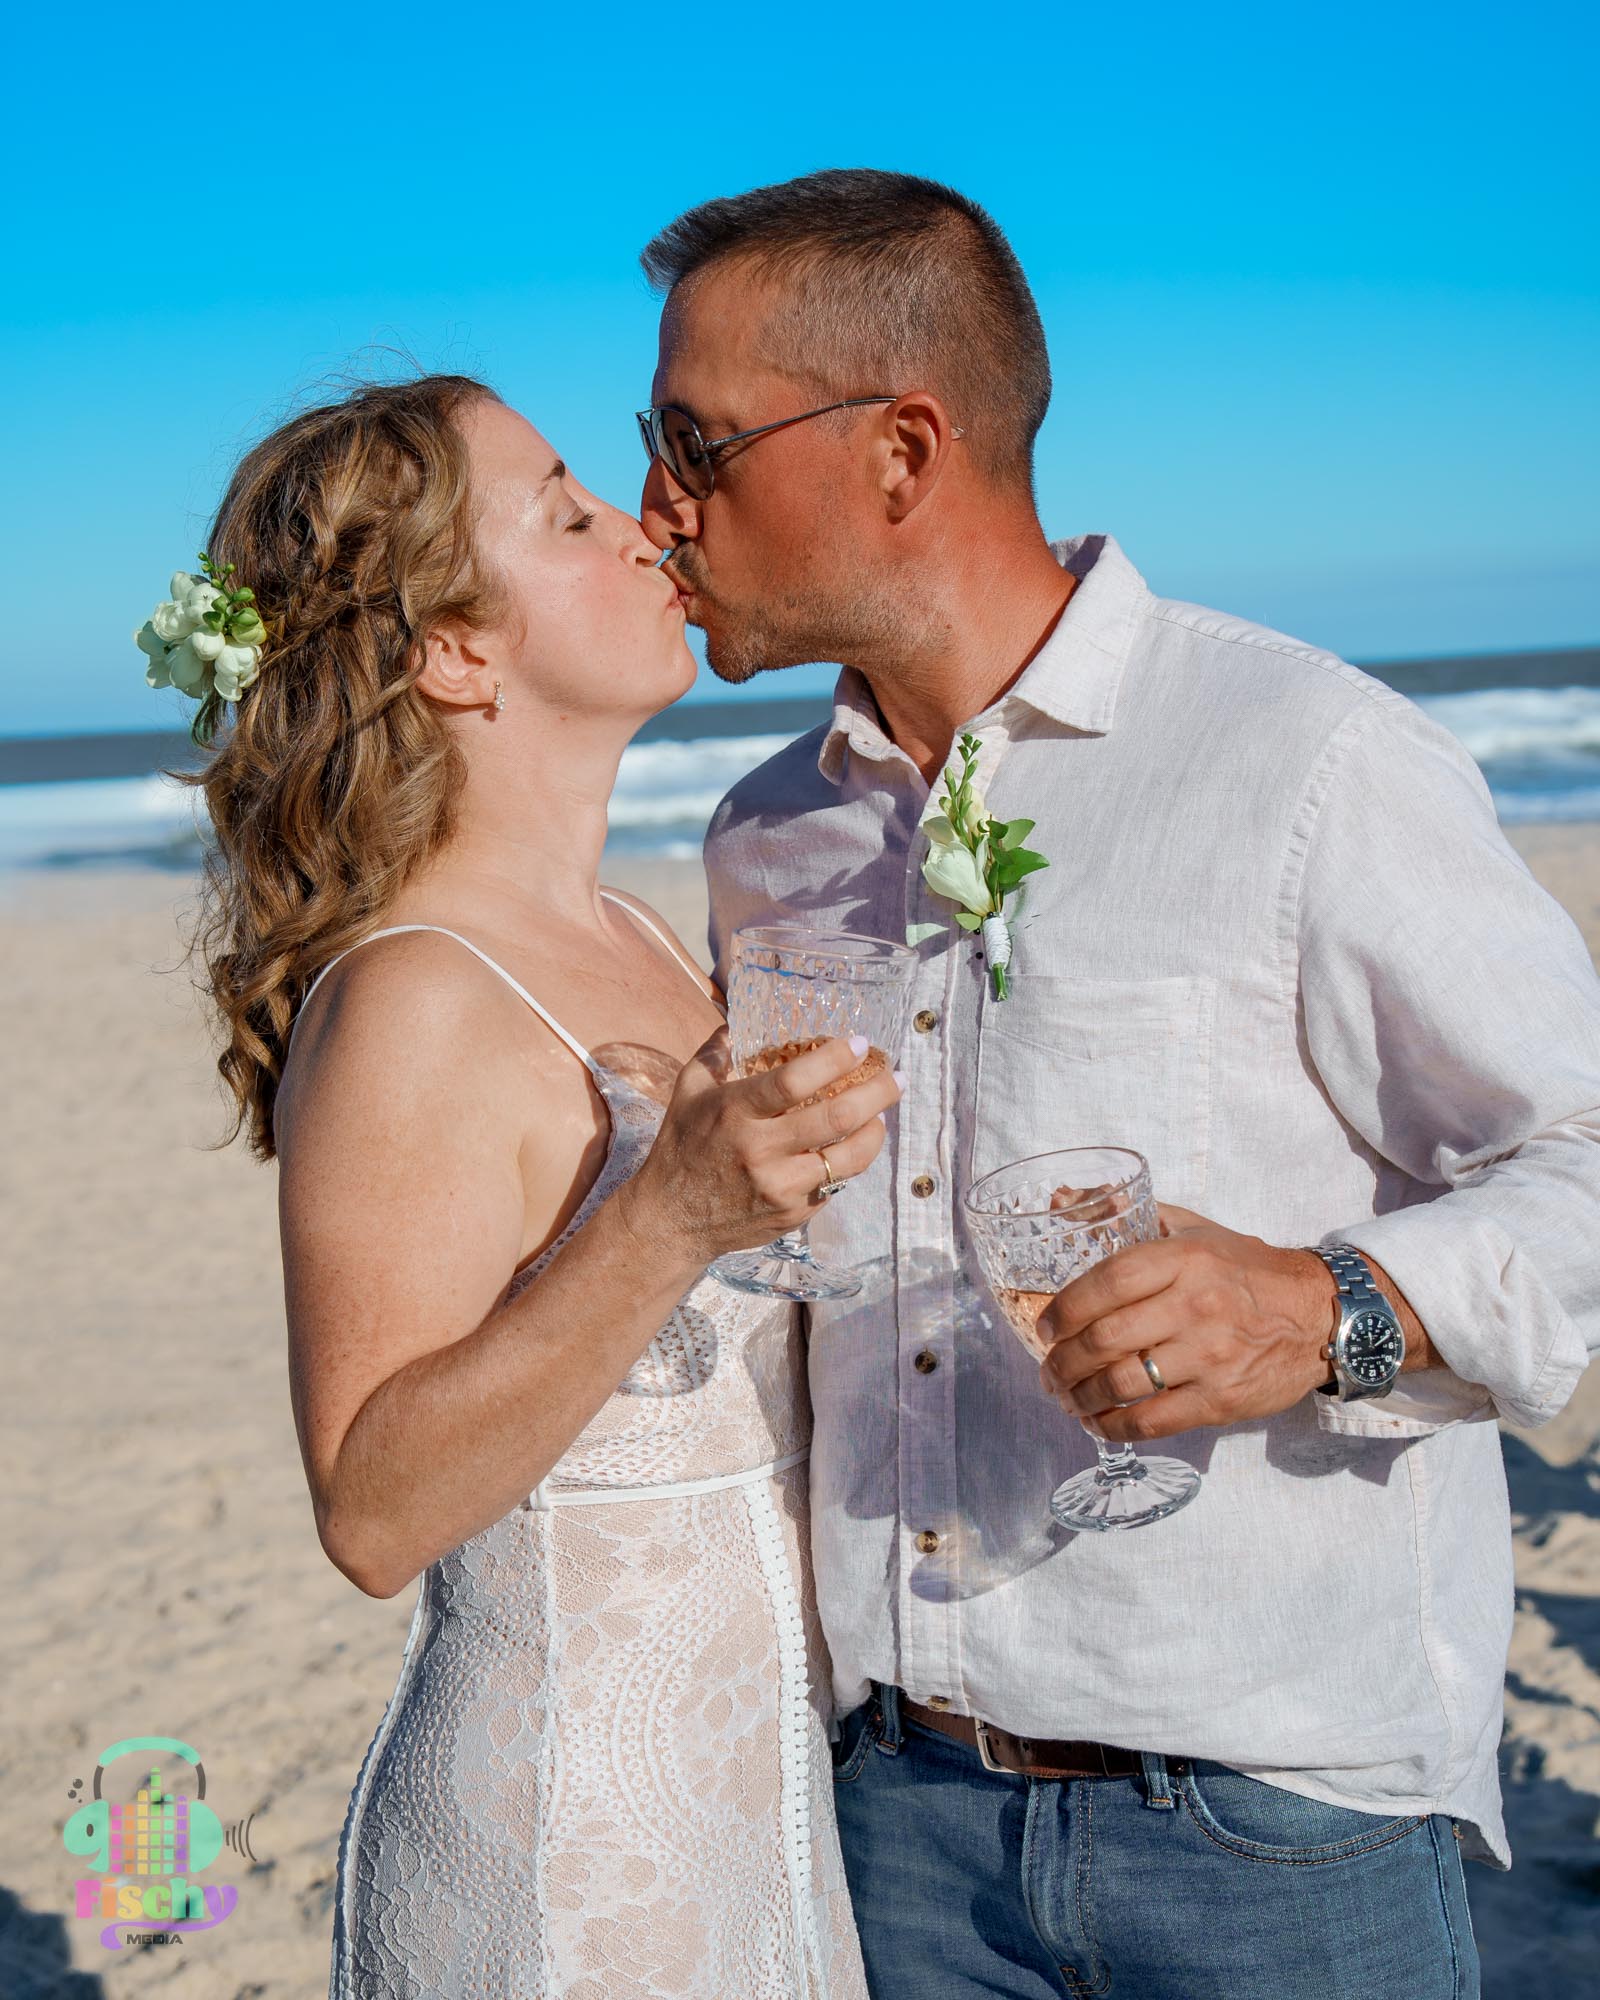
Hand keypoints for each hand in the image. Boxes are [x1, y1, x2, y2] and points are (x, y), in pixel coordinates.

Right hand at [620, 1027, 900, 1267]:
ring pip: (849, 1158)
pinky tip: (855, 1145)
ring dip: (876, 1131)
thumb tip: (739, 1020)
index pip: (794, 1081)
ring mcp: (781, 1187)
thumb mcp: (687, 1092)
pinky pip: (836, 1183)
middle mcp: (761, 1151)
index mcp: (735, 1112)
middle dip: (878, 1092)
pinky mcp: (793, 1214)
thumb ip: (716, 1052)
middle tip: (897, 1077)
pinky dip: (851, 1161)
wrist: (671, 1221)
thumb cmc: (680, 1148)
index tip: (858, 1044)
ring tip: (883, 1113)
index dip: (834, 1059)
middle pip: (836, 1118)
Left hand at [1037, 1204, 1333, 1439]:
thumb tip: (1061, 1200)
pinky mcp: (1222, 1399)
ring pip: (1124, 1383)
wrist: (1320, 1314)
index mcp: (1185, 1259)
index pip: (1109, 1281)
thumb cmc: (1247, 1269)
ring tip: (1066, 1398)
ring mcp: (1210, 1356)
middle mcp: (1196, 1306)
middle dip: (1063, 1361)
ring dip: (1082, 1397)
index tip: (1044, 1326)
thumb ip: (1130, 1216)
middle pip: (1106, 1338)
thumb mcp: (1194, 1229)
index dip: (1066, 1307)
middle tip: (1048, 1371)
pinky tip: (1099, 1422)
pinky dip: (1117, 1427)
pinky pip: (1155, 1420)